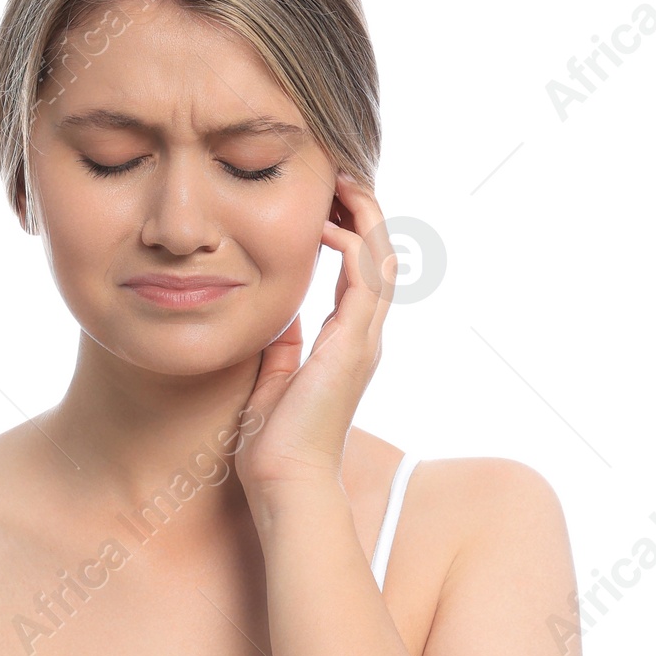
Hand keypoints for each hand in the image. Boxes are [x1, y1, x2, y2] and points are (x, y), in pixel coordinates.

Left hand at [235, 170, 395, 499]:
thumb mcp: (274, 378)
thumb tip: (278, 313)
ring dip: (365, 215)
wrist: (284, 482)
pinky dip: (354, 243)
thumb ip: (282, 344)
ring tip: (342, 179)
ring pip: (382, 259)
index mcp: (346, 344)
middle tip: (340, 173)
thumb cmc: (273, 443)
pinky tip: (329, 220)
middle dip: (364, 211)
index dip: (349, 232)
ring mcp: (363, 340)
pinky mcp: (353, 344)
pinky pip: (366, 278)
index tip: (325, 199)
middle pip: (380, 256)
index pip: (358, 273)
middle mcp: (363, 338)